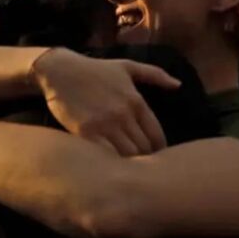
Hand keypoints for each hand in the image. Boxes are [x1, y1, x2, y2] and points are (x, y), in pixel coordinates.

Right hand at [32, 48, 180, 156]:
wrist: (60, 71)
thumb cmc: (95, 69)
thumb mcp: (127, 66)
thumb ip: (155, 75)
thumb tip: (178, 85)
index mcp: (136, 101)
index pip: (157, 136)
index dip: (159, 151)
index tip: (154, 157)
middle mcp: (123, 115)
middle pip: (144, 150)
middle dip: (145, 160)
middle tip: (141, 168)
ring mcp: (104, 125)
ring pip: (127, 156)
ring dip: (129, 164)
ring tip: (127, 171)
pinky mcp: (85, 133)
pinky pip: (105, 156)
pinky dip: (110, 163)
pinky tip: (109, 167)